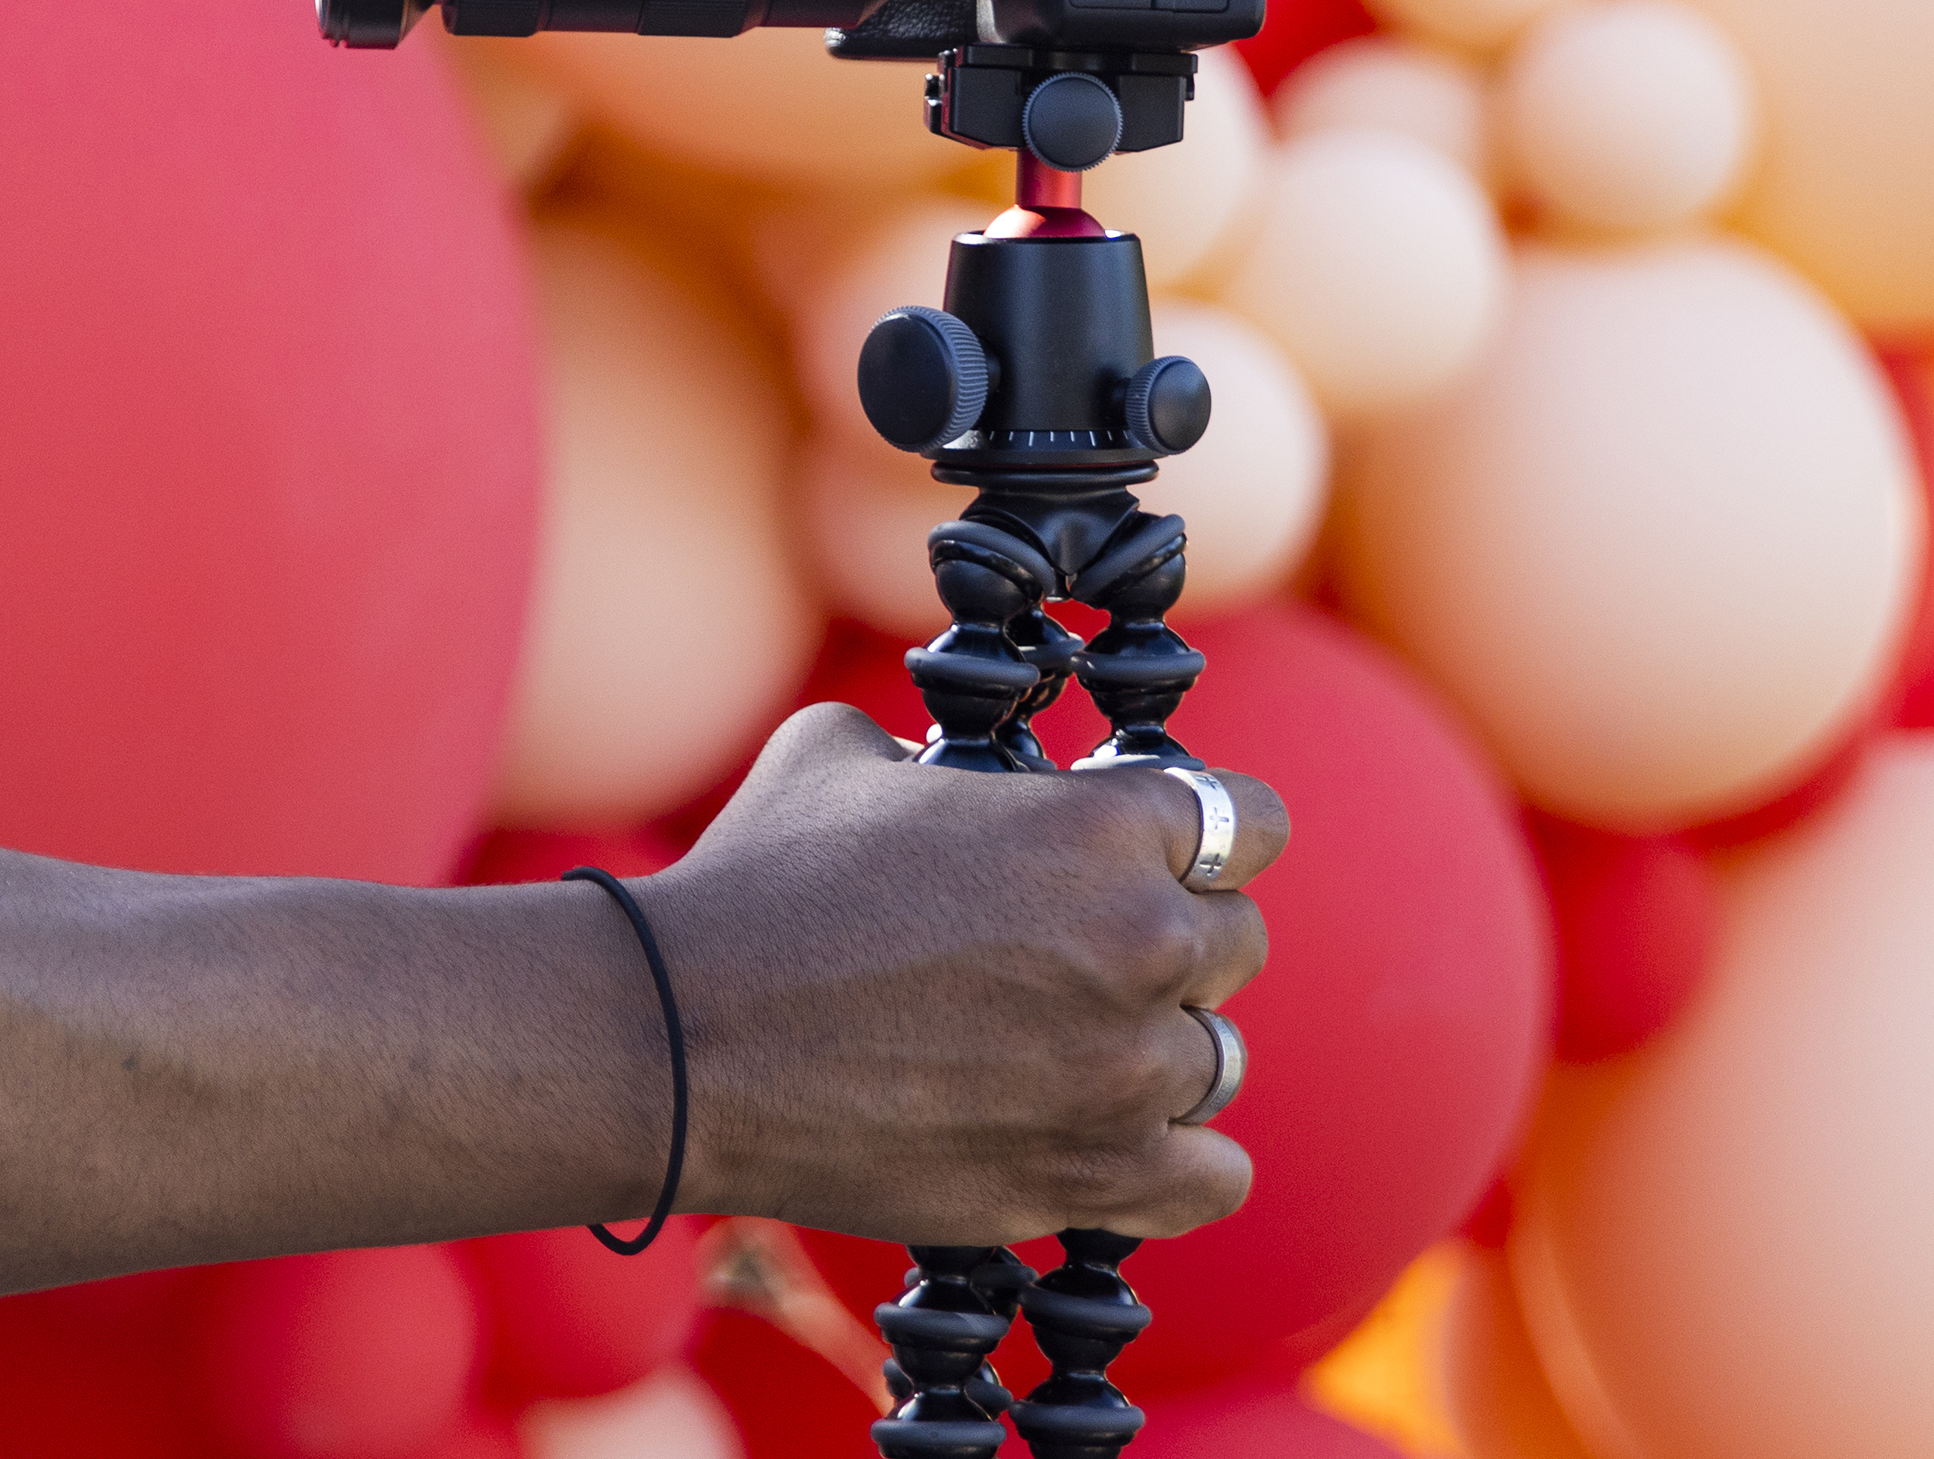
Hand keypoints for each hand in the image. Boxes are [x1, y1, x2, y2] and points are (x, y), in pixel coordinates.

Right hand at [640, 703, 1285, 1246]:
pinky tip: (1114, 1136)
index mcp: (1101, 824)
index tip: (1160, 856)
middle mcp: (1139, 941)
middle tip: (1082, 959)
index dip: (1203, 834)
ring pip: (1216, 1060)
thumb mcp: (844, 756)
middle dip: (1170, 944)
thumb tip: (960, 778)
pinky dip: (1174, 1160)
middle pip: (1236, 944)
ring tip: (1071, 1050)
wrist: (683, 1044)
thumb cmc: (756, 887)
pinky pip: (1212, 1175)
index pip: (1250, 822)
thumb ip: (942, 756)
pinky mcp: (1093, 1176)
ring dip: (1157, 1052)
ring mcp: (1125, 1070)